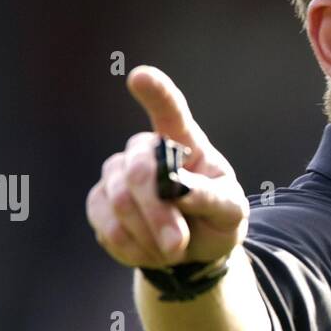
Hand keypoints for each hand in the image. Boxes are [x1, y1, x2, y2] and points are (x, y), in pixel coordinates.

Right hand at [85, 65, 249, 268]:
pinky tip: (151, 253)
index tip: (139, 77)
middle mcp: (146, 149)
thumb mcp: (231, 212)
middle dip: (158, 213)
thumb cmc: (217, 219)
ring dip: (148, 235)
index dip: (155, 93)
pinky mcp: (99, 202)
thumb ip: (211, 199)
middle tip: (178, 245)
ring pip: (119, 200)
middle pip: (140, 170)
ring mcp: (118, 173)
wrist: (193, 250)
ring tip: (173, 250)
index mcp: (185, 141)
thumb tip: (180, 192)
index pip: (170, 110)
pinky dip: (131, 247)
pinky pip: (105, 224)